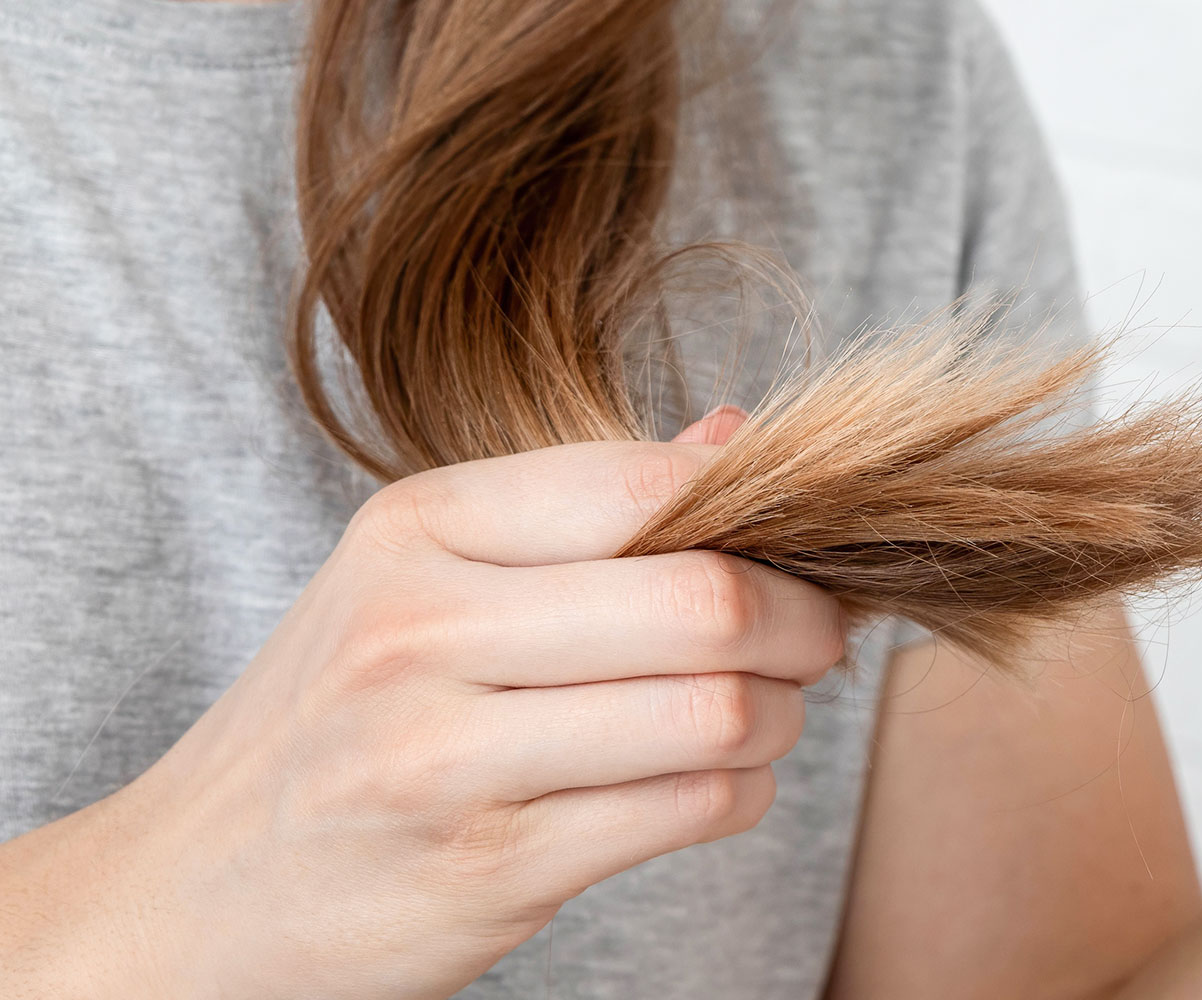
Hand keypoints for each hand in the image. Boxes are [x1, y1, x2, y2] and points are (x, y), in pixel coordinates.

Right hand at [0, 409, 846, 998]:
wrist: (195, 890)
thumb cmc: (342, 715)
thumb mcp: (421, 576)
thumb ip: (581, 507)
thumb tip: (736, 433)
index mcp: (415, 529)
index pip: (645, 486)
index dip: (763, 514)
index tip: (795, 547)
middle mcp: (421, 632)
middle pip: (704, 602)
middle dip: (802, 623)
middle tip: (816, 639)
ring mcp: (448, 759)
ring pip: (717, 714)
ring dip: (779, 718)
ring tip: (762, 714)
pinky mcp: (490, 870)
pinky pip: (692, 810)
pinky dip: (741, 792)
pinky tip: (716, 780)